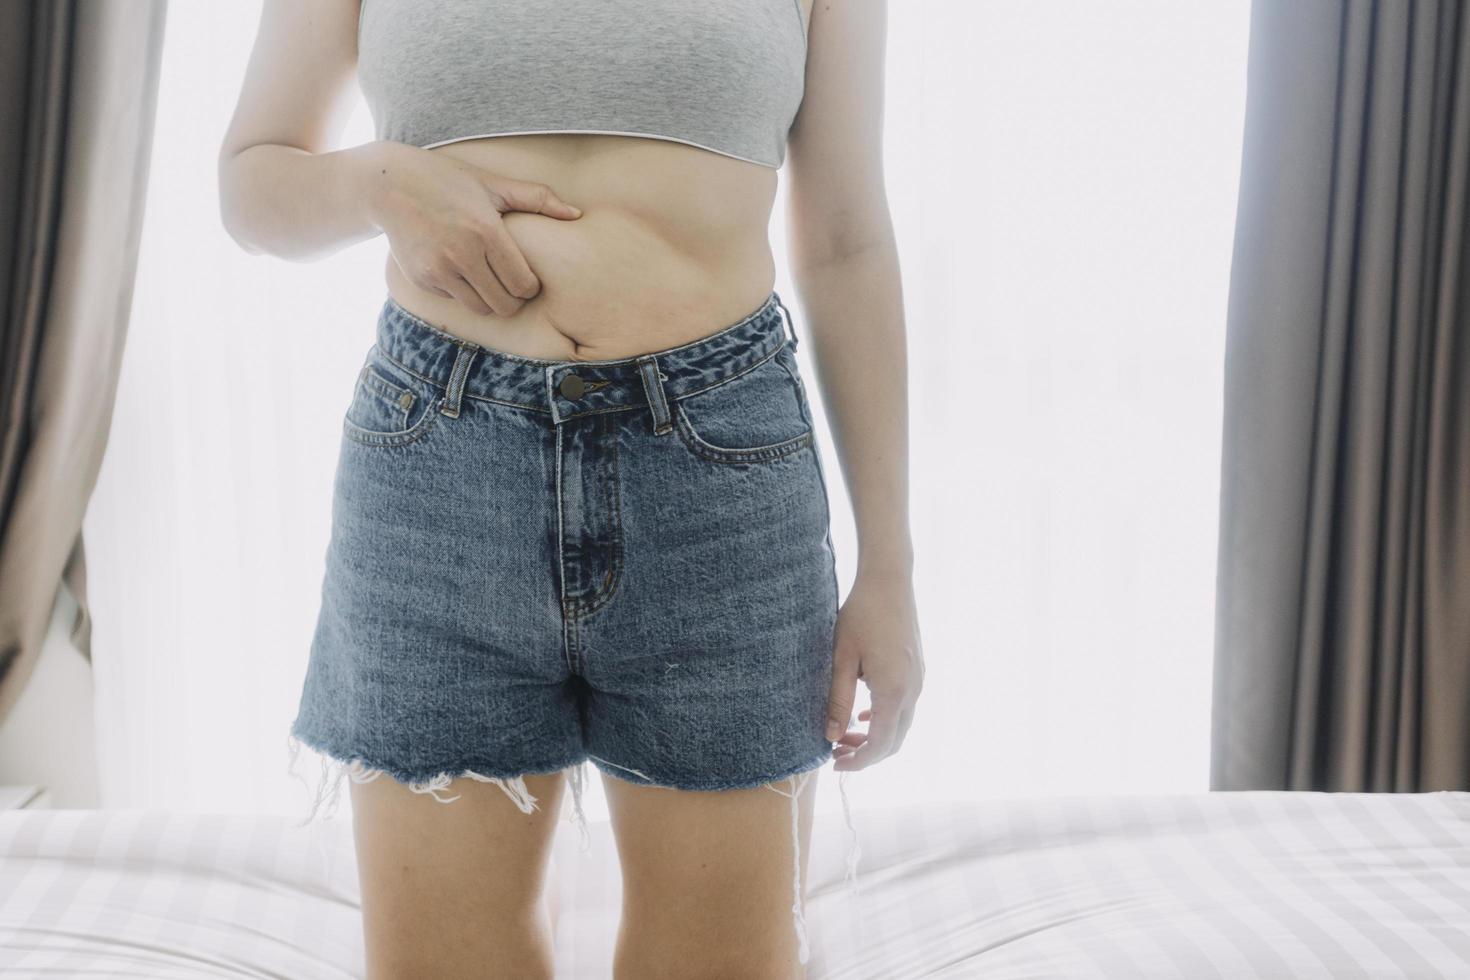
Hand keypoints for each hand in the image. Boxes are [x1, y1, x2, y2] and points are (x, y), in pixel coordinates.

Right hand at [363, 141, 582, 316]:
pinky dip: (461, 292)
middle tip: (510, 283)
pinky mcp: (421, 279)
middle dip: (513, 298)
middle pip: (505, 304)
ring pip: (481, 309)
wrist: (388, 185)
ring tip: (488, 279)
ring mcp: (439, 269)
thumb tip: (577, 214)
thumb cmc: (448, 180)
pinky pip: (455, 300)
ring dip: (489, 300)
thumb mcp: (492, 183)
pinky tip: (457, 269)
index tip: (526, 276)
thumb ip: (537, 198)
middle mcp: (462, 254)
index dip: (530, 286)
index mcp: (486, 231)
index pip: (523, 284)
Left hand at [826, 566, 923, 770]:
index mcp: (893, 691)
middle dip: (866, 754)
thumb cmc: (862, 614)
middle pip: (894, 741)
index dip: (859, 761)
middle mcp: (912, 690)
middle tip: (836, 753)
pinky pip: (904, 707)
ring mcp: (919, 681)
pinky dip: (884, 719)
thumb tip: (830, 736)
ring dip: (874, 736)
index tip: (835, 764)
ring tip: (843, 735)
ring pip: (900, 725)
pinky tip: (862, 715)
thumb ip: (837, 700)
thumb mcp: (842, 658)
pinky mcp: (917, 671)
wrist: (890, 581)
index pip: (880, 744)